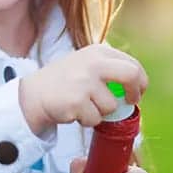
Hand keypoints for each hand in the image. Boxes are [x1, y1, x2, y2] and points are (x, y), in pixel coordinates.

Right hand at [19, 44, 147, 134]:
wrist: (33, 94)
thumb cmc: (65, 82)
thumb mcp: (86, 63)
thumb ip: (109, 69)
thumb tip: (137, 85)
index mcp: (98, 52)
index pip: (132, 65)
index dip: (139, 82)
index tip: (136, 93)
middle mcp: (93, 63)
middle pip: (131, 76)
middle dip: (135, 93)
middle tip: (130, 103)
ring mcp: (85, 82)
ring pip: (111, 106)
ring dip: (100, 113)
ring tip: (83, 106)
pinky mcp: (77, 101)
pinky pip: (95, 120)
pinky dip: (87, 121)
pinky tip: (74, 112)